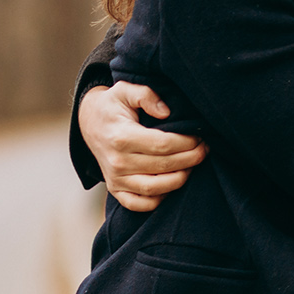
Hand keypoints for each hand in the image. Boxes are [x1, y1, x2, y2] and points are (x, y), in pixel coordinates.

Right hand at [79, 82, 206, 211]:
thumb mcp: (125, 89)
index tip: (200, 136)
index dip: (187, 143)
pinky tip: (172, 183)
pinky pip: (140, 204)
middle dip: (191, 159)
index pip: (163, 145)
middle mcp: (117, 162)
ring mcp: (115, 179)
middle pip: (164, 167)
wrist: (89, 123)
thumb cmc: (112, 105)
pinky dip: (159, 199)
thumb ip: (146, 95)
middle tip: (204, 150)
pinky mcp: (115, 189)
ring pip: (155, 188)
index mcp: (121, 137)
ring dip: (180, 179)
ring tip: (193, 165)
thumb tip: (166, 111)